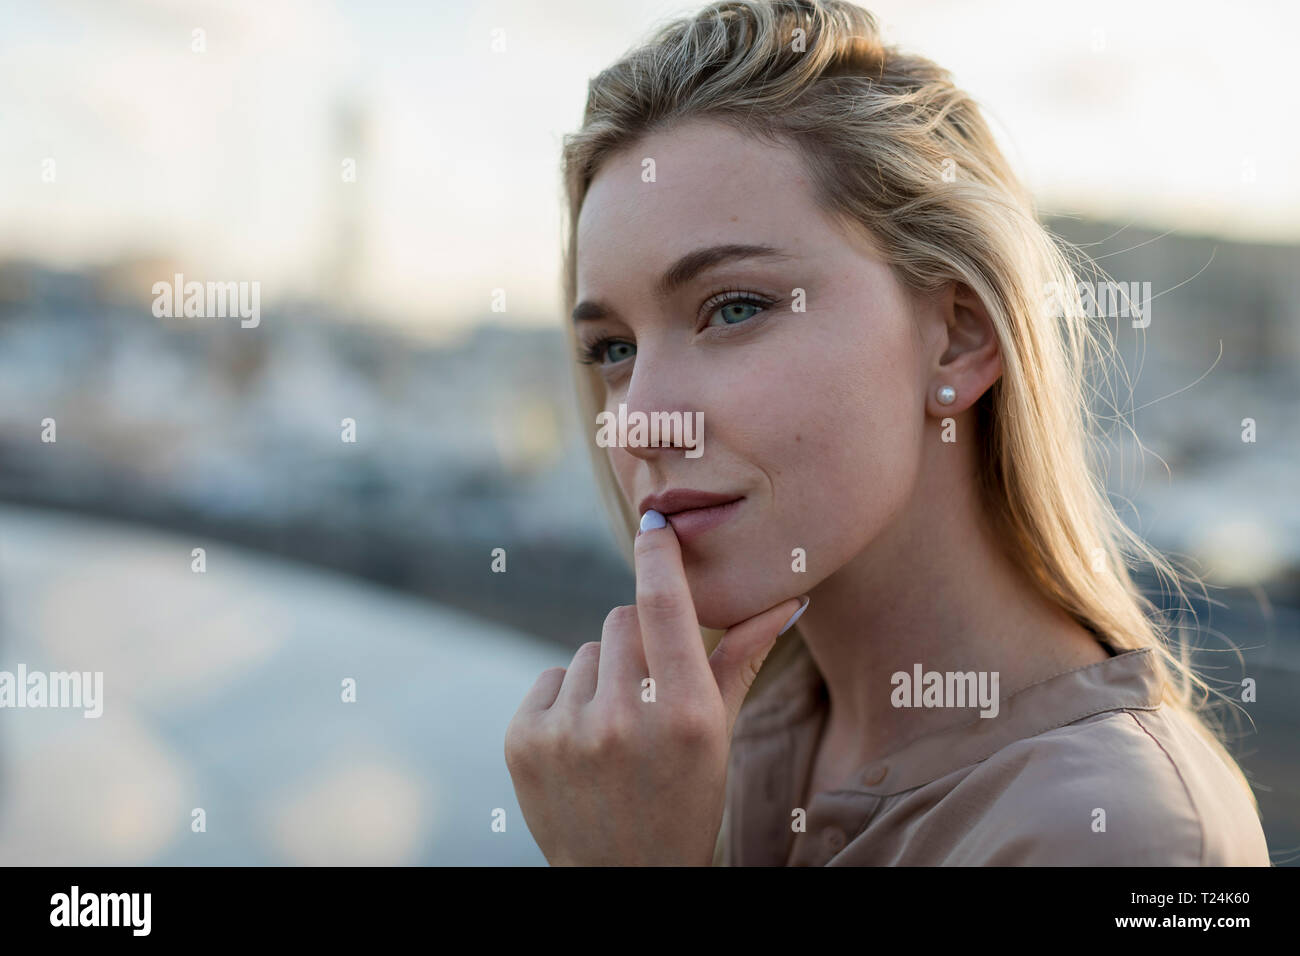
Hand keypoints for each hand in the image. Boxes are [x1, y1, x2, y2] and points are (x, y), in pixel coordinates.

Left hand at [504, 511, 807, 865]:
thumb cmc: (685, 798)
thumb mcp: (721, 735)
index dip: (659, 554)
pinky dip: (567, 701)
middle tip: (650, 696)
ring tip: (617, 733)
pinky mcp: (523, 741)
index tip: (655, 519)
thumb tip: (785, 596)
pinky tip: (582, 746)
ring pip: (587, 651)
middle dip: (637, 642)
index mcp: (686, 715)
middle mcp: (624, 719)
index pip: (666, 604)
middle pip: (622, 619)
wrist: (623, 879)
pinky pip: (550, 679)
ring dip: (602, 677)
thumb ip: (741, 659)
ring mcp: (567, 732)